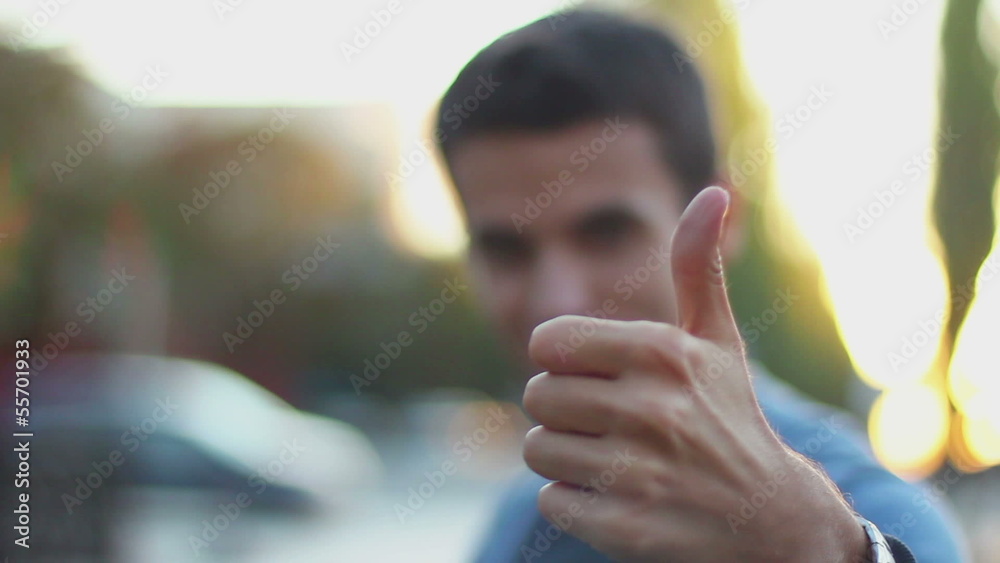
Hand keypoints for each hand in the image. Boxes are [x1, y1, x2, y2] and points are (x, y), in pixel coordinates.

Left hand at [522, 187, 867, 561]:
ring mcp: (638, 473)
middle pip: (537, 397)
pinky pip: (552, 500)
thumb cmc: (729, 417)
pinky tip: (622, 497)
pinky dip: (577, 501)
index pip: (547, 342)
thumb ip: (699, 267)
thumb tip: (713, 192)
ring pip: (538, 450)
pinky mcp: (624, 528)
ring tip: (617, 458)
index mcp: (663, 353)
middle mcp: (651, 409)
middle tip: (611, 422)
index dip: (564, 360)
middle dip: (564, 410)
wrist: (771, 521)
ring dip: (567, 456)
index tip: (597, 374)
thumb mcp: (719, 341)